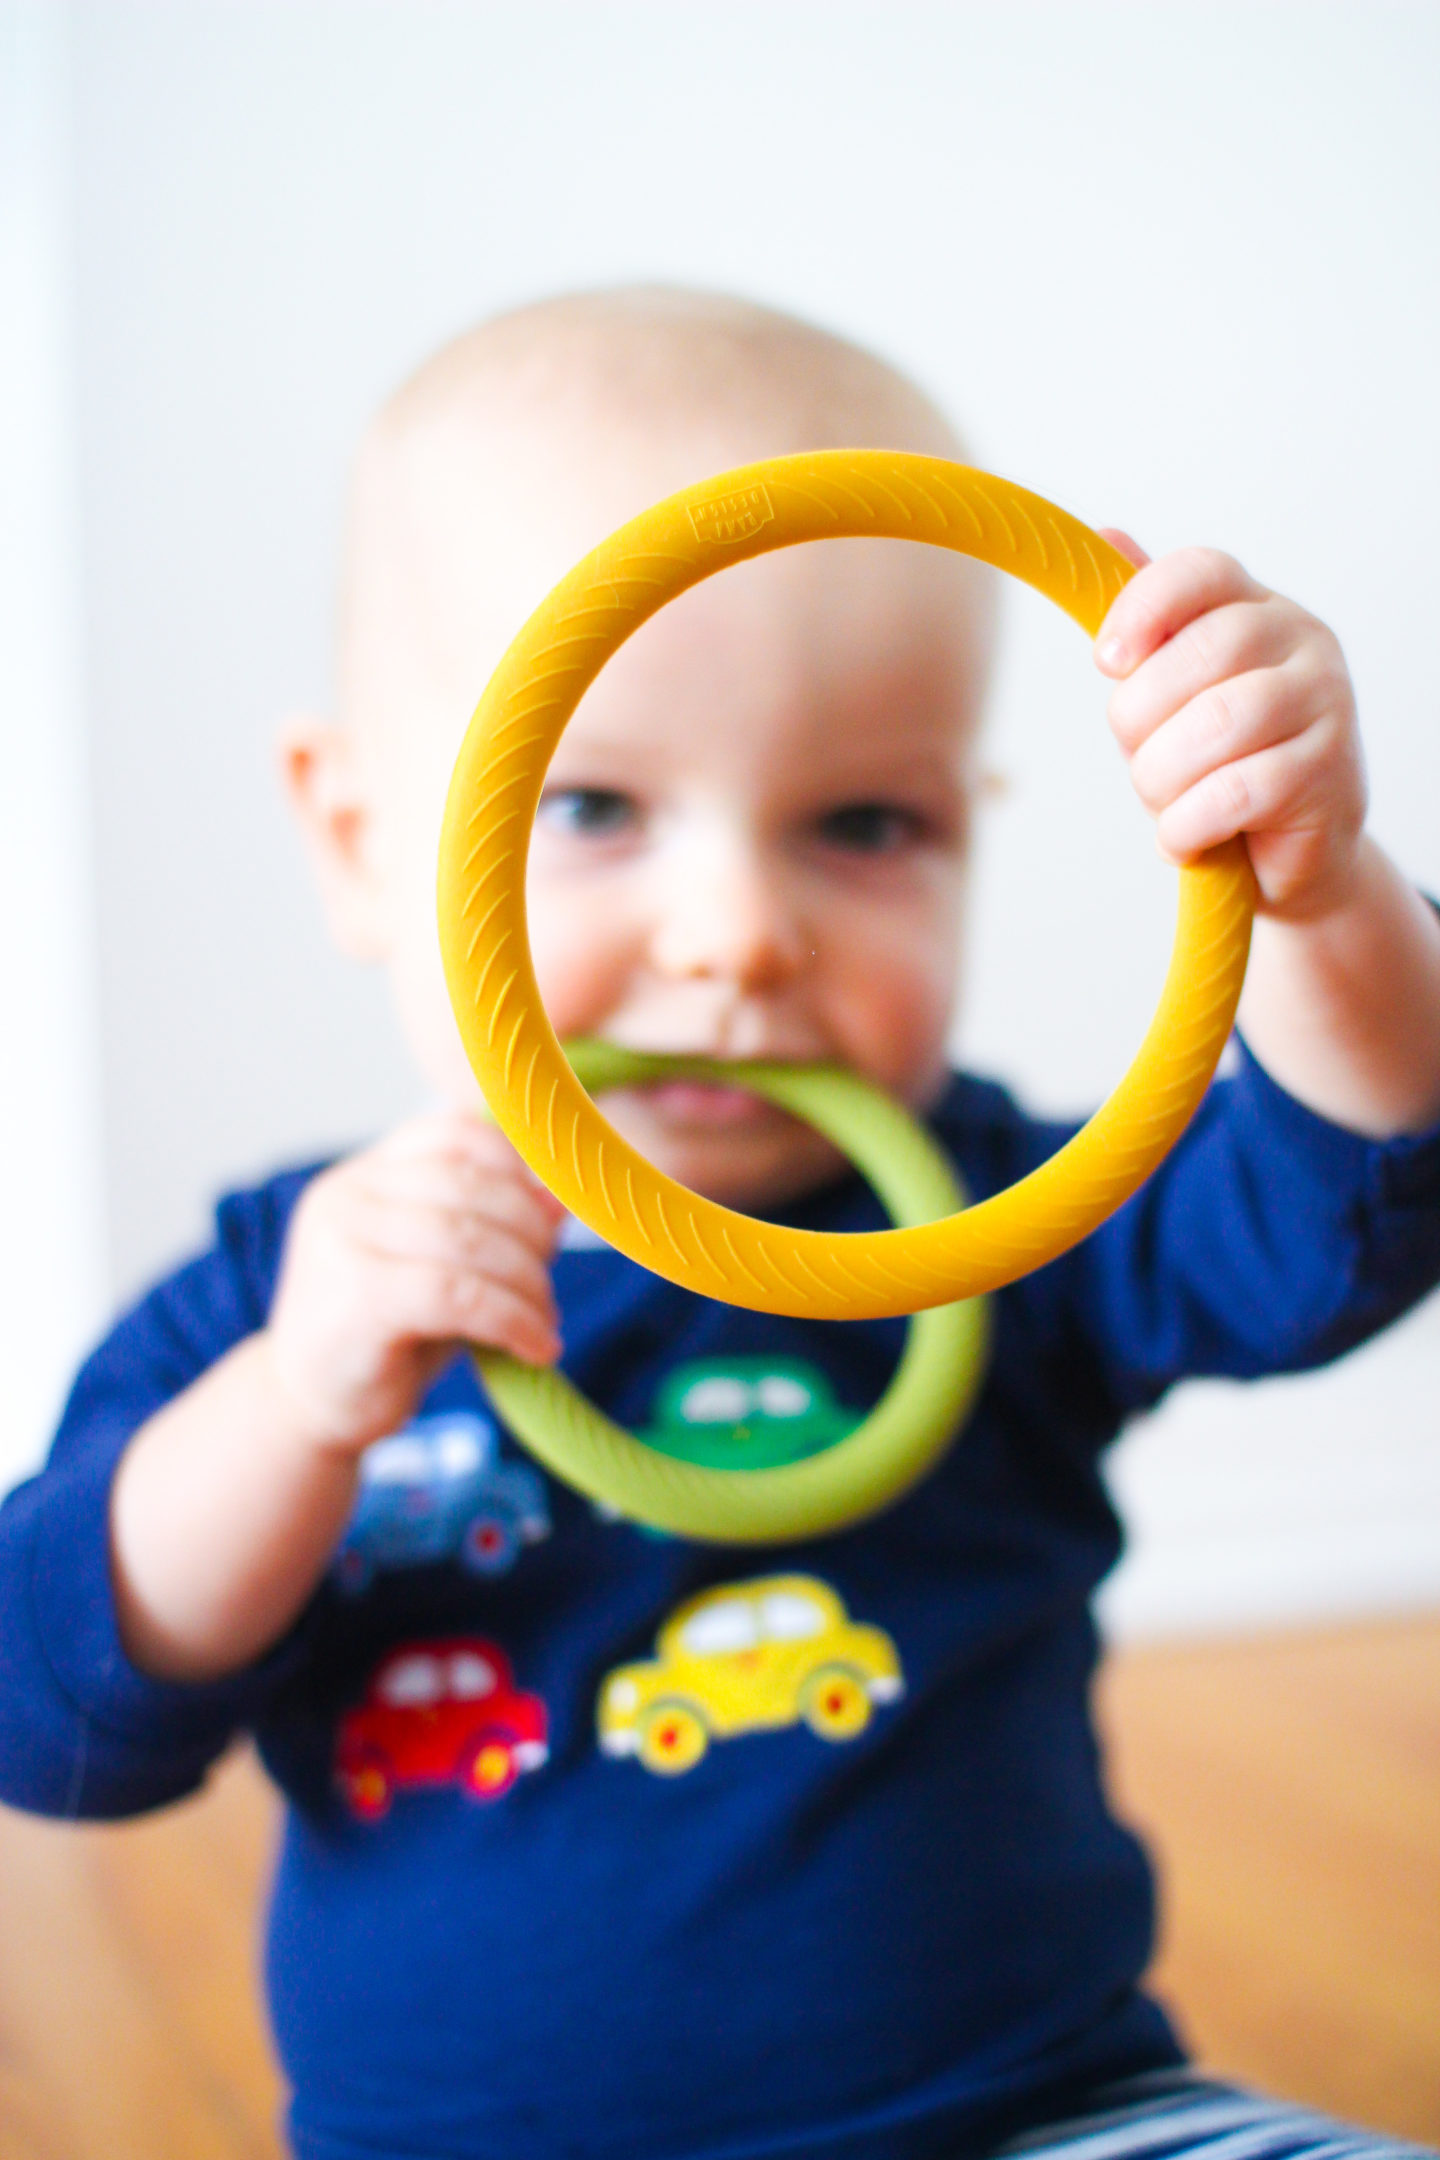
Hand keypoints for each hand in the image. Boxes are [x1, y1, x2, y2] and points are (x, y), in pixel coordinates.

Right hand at [266, 1111, 565, 1455]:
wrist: (309, 1409)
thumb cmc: (386, 1336)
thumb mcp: (442, 1268)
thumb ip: (492, 1227)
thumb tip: (560, 1200)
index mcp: (365, 1174)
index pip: (455, 1134)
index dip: (518, 1167)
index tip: (550, 1218)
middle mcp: (347, 1195)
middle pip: (469, 1185)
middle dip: (531, 1234)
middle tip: (547, 1284)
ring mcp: (344, 1242)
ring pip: (468, 1239)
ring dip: (527, 1283)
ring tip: (543, 1322)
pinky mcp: (357, 1300)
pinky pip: (457, 1294)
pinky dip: (511, 1319)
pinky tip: (534, 1346)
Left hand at [1095, 537, 1367, 920]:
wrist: (1282, 854)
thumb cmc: (1219, 761)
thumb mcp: (1172, 689)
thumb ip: (1147, 621)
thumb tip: (1103, 536)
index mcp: (1257, 608)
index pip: (1200, 572)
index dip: (1142, 607)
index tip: (1106, 661)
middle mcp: (1302, 642)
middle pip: (1201, 651)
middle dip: (1141, 717)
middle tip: (1140, 756)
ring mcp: (1326, 704)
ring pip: (1218, 722)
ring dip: (1162, 776)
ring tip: (1164, 802)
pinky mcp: (1328, 774)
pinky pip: (1235, 791)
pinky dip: (1189, 823)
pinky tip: (1185, 836)